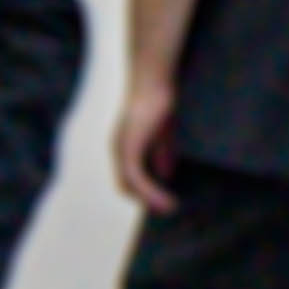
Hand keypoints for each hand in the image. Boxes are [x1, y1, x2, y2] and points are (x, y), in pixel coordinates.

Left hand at [111, 76, 183, 213]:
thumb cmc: (159, 99)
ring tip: (171, 207)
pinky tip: (168, 199)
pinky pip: (137, 179)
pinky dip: (152, 193)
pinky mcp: (129, 148)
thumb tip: (165, 175)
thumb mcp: (163, 133)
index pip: (127, 178)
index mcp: (123, 145)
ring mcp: (121, 148)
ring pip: (130, 186)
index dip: (143, 192)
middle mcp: (117, 148)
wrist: (154, 80)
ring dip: (151, 200)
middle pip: (124, 186)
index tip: (164, 200)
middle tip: (168, 208)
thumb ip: (161, 153)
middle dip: (146, 200)